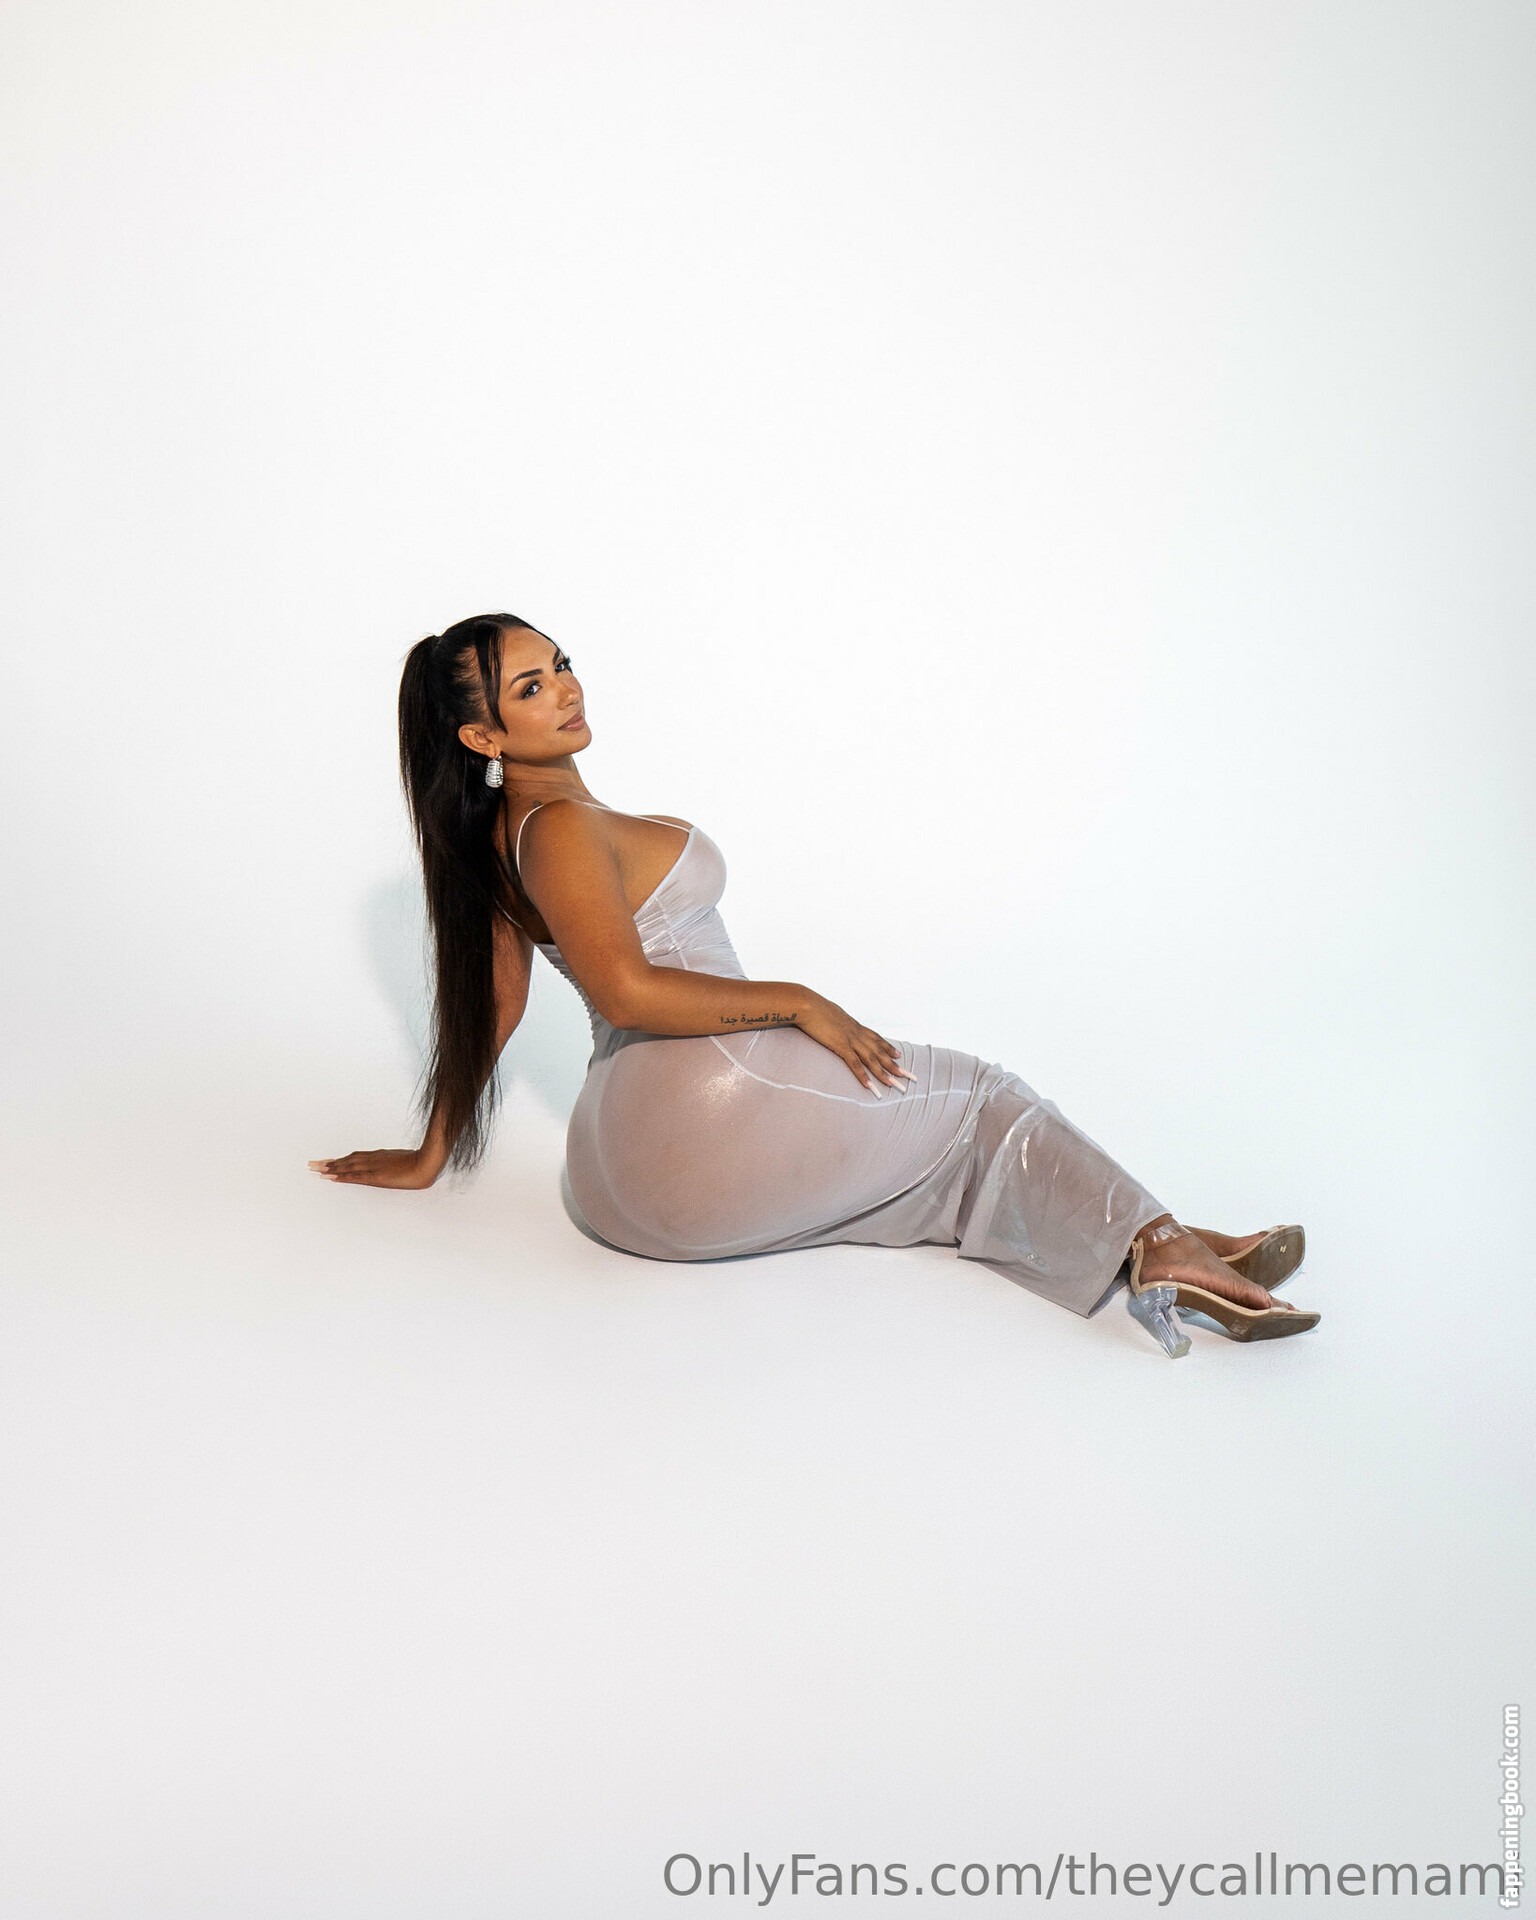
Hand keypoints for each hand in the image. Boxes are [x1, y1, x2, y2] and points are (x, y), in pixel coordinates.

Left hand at [308, 1147, 443, 1188]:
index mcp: (378, 1155)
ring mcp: (373, 1167)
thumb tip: (391, 1165)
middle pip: (345, 1160)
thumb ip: (394, 1162)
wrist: (426, 1163)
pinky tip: (330, 1177)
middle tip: (312, 1164)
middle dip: (328, 1162)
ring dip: (329, 1168)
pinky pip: (353, 1176)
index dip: (339, 1159)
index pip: (354, 1156)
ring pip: (346, 1166)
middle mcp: (372, 1159)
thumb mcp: (404, 1160)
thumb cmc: (419, 1162)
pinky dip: (340, 1176)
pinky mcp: (375, 1176)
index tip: (327, 1161)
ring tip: (315, 1170)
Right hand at [794, 991, 916, 1092]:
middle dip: (893, 1064)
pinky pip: (854, 1063)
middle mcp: (856, 1032)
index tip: (899, 1055)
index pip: (876, 1038)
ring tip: (893, 1084)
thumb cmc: (814, 1008)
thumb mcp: (831, 1014)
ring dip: (883, 1072)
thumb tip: (837, 1023)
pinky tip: (869, 1085)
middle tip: (905, 1075)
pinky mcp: (840, 1045)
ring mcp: (850, 1039)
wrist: (807, 1004)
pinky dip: (863, 1075)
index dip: (888, 1047)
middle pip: (879, 1051)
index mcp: (854, 1025)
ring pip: (871, 1059)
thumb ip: (837, 1021)